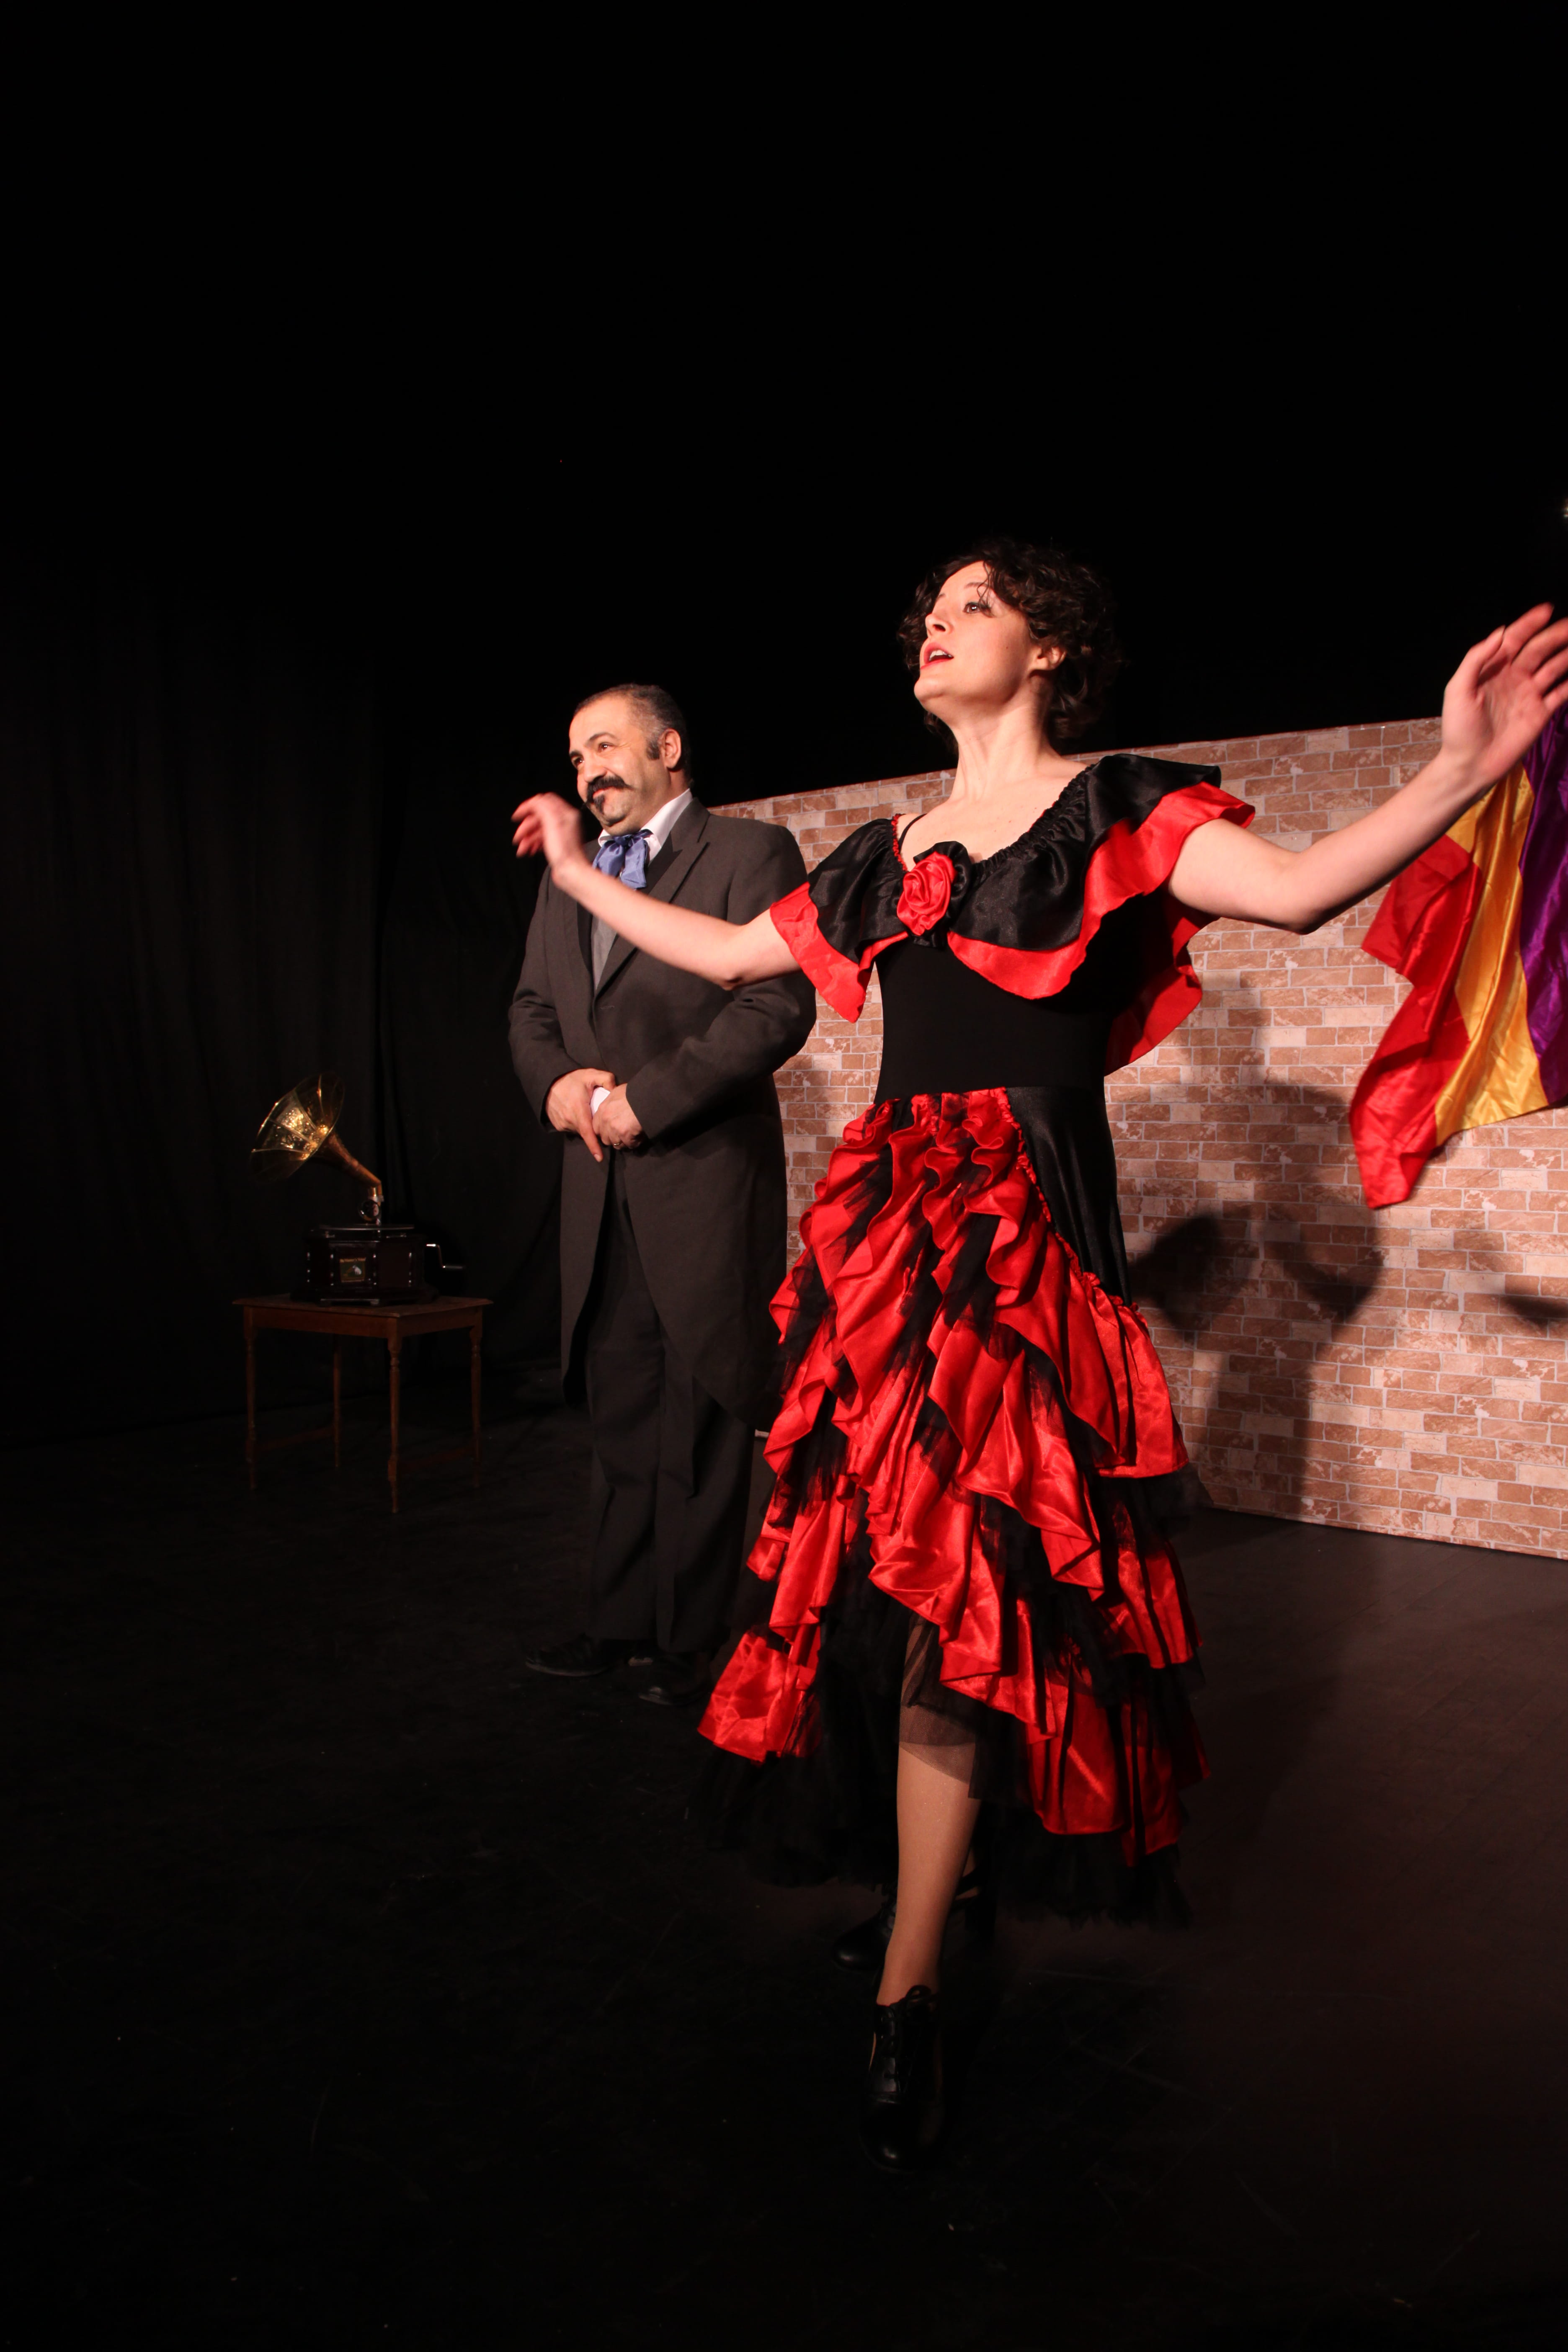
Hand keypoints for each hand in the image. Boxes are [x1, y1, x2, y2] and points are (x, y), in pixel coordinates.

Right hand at [512, 792, 590, 873]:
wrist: (571, 872)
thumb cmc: (565, 851)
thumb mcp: (552, 823)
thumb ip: (543, 808)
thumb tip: (534, 801)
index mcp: (565, 813)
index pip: (544, 801)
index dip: (529, 806)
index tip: (519, 814)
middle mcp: (564, 821)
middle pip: (539, 816)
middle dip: (526, 825)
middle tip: (518, 836)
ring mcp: (560, 833)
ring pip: (538, 829)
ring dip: (527, 837)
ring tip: (521, 847)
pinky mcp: (557, 844)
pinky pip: (541, 839)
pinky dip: (532, 843)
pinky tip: (527, 850)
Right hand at [544, 1067, 615, 1162]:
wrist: (548, 1082)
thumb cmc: (570, 1079)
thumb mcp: (589, 1074)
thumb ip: (606, 1079)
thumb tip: (615, 1089)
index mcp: (578, 1109)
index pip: (588, 1132)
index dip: (593, 1146)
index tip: (599, 1158)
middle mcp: (569, 1119)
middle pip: (586, 1132)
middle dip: (594, 1130)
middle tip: (596, 1115)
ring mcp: (562, 1123)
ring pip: (579, 1131)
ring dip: (584, 1125)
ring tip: (585, 1111)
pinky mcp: (558, 1125)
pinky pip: (571, 1129)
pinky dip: (576, 1124)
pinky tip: (576, 1112)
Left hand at [592, 1083, 643, 1152]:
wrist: (646, 1097)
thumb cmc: (634, 1092)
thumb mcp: (618, 1092)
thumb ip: (612, 1103)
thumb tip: (614, 1107)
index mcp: (603, 1109)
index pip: (596, 1127)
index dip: (604, 1131)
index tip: (612, 1131)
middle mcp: (606, 1120)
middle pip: (605, 1138)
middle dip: (613, 1139)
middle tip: (623, 1136)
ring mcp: (615, 1128)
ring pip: (616, 1144)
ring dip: (625, 1142)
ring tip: (633, 1137)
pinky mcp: (625, 1135)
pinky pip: (629, 1145)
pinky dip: (635, 1143)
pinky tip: (639, 1137)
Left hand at [1439, 604, 1567, 795]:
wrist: (1470, 765)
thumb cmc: (1458, 728)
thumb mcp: (1458, 690)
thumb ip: (1476, 659)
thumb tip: (1500, 632)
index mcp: (1493, 670)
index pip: (1514, 639)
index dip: (1529, 623)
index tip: (1546, 610)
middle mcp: (1513, 678)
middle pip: (1539, 649)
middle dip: (1555, 635)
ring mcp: (1529, 695)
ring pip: (1554, 667)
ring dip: (1567, 654)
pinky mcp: (1540, 713)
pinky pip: (1562, 692)